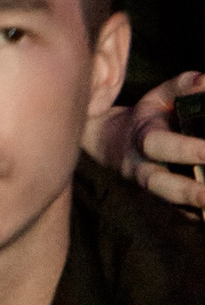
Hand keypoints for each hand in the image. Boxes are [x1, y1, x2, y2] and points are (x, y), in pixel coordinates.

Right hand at [93, 71, 204, 213]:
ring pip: (168, 206)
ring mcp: (150, 191)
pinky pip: (179, 217)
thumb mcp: (158, 97)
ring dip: (193, 208)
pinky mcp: (161, 208)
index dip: (188, 150)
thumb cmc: (145, 118)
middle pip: (160, 184)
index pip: (161, 144)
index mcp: (143, 137)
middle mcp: (143, 167)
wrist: (109, 145)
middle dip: (187, 191)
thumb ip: (183, 87)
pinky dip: (196, 217)